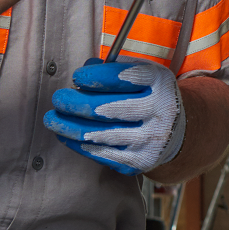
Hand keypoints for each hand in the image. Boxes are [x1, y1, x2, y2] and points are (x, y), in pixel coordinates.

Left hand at [44, 58, 184, 174]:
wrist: (176, 131)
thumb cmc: (149, 96)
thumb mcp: (140, 75)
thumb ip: (113, 68)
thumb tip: (87, 68)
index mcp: (159, 83)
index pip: (125, 78)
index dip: (96, 78)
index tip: (77, 77)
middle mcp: (160, 111)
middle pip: (109, 108)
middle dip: (77, 103)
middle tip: (58, 99)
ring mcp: (150, 139)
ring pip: (102, 134)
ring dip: (71, 127)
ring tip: (52, 120)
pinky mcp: (140, 161)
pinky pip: (103, 154)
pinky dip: (80, 145)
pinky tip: (66, 136)